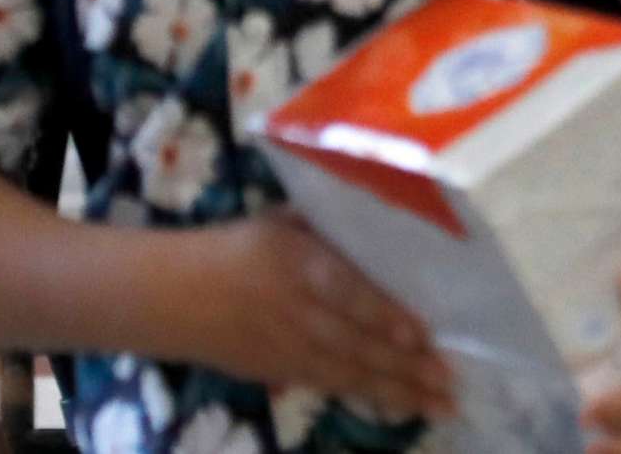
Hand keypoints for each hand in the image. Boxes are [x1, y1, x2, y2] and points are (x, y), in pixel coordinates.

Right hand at [179, 211, 452, 422]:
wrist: (170, 295)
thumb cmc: (238, 247)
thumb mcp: (283, 222)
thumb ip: (331, 226)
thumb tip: (392, 214)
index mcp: (299, 265)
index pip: (348, 294)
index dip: (384, 317)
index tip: (422, 335)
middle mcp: (298, 311)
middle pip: (356, 342)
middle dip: (405, 365)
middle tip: (450, 380)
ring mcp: (289, 348)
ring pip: (350, 372)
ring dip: (398, 390)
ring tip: (440, 403)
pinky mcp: (281, 372)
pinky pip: (331, 385)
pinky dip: (367, 396)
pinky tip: (401, 405)